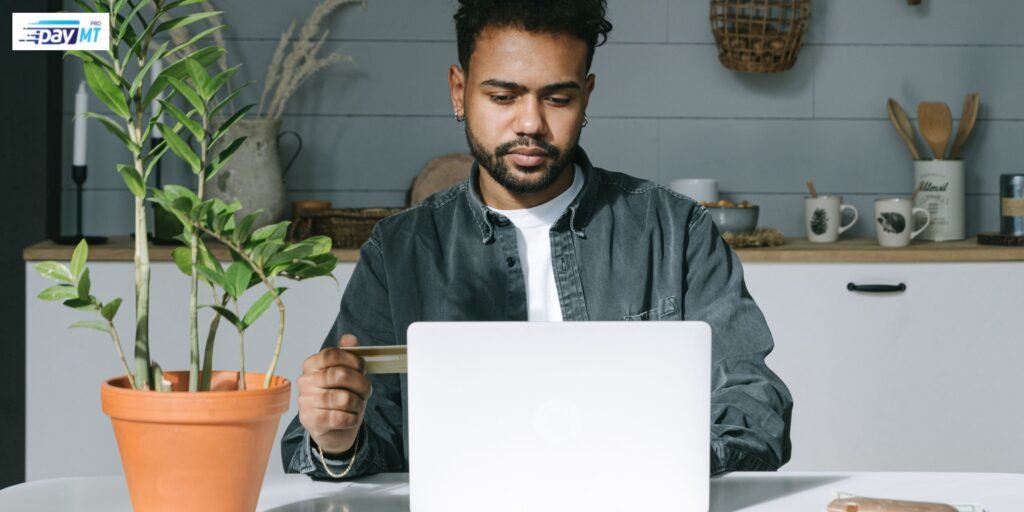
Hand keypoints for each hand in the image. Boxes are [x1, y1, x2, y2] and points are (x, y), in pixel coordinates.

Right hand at [297, 334, 371, 455]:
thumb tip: (349, 338)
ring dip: (358, 403)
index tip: (362, 368)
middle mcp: (305, 381)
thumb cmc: (339, 395)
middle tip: (367, 390)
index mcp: (311, 365)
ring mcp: (306, 401)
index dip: (352, 360)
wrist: (331, 427)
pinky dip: (352, 418)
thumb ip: (348, 354)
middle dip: (361, 383)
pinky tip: (352, 417)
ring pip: (343, 398)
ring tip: (358, 405)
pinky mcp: (312, 420)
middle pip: (340, 375)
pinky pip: (340, 417)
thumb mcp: (345, 372)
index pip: (332, 354)